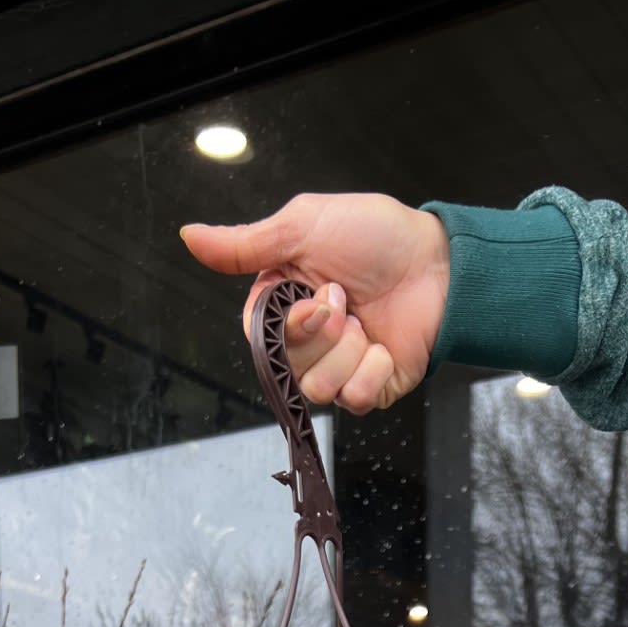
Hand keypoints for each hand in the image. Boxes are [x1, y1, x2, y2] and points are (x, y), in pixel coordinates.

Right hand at [180, 194, 449, 414]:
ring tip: (366, 321)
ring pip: (319, 388)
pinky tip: (385, 344)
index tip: (314, 299)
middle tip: (346, 299)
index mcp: (284, 303)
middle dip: (322, 333)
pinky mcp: (371, 386)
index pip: (257, 337)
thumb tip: (188, 235)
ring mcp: (341, 366)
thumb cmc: (375, 236)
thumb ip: (244, 245)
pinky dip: (372, 370)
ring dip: (347, 351)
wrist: (439, 262)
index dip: (285, 327)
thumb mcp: (302, 227)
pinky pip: (354, 399)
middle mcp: (308, 339)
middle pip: (288, 366)